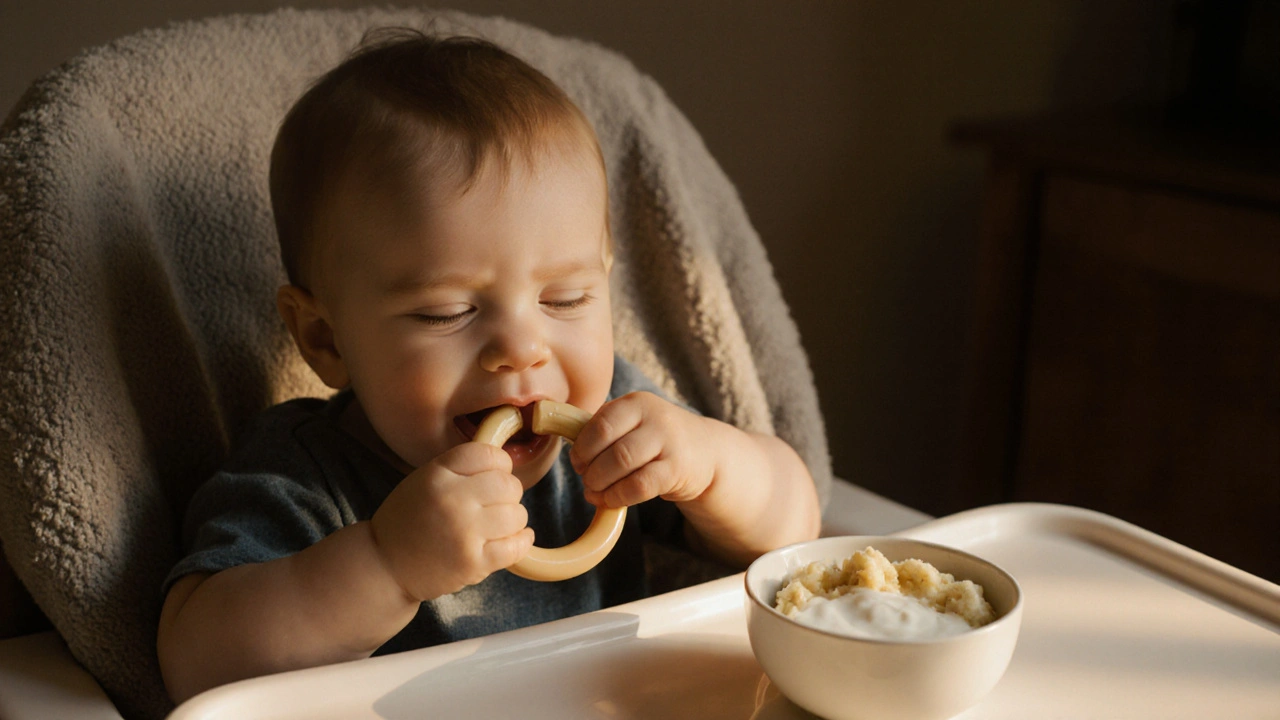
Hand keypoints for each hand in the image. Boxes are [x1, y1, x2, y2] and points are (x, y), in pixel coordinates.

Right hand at [369, 443, 533, 600]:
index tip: (494, 476)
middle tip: (496, 504)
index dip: (499, 464)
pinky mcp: (473, 562)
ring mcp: (464, 532)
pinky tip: (513, 540)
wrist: (384, 565)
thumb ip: (461, 470)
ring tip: (498, 526)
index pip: (489, 454)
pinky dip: (520, 542)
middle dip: (509, 494)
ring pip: (517, 515)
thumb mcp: (425, 480)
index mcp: (438, 474)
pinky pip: (516, 546)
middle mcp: (452, 499)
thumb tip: (506, 464)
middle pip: (509, 485)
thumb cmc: (409, 519)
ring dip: (514, 520)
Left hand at [570, 392, 717, 507]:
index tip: (577, 461)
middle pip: (609, 445)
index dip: (582, 446)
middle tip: (586, 478)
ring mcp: (669, 443)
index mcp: (637, 402)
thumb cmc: (657, 438)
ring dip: (601, 484)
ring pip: (622, 464)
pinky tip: (611, 500)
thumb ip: (605, 428)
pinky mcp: (677, 470)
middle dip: (590, 467)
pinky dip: (618, 496)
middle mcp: (655, 418)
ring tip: (594, 492)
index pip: (600, 423)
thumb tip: (566, 442)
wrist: (706, 452)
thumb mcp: (635, 422)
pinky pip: (639, 486)